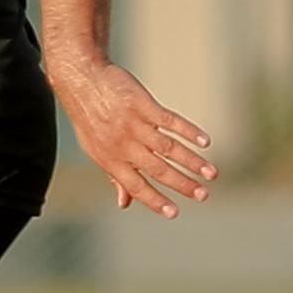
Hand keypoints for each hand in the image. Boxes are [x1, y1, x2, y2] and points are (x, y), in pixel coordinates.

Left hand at [53, 57, 214, 217]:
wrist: (81, 80)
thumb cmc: (90, 118)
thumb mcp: (94, 149)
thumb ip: (114, 176)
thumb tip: (125, 203)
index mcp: (109, 159)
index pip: (136, 185)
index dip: (155, 200)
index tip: (174, 213)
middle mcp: (122, 144)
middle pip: (157, 169)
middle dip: (182, 184)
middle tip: (204, 195)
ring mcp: (133, 124)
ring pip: (167, 147)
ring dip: (192, 161)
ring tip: (211, 174)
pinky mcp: (142, 104)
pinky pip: (169, 120)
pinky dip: (189, 131)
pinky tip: (205, 142)